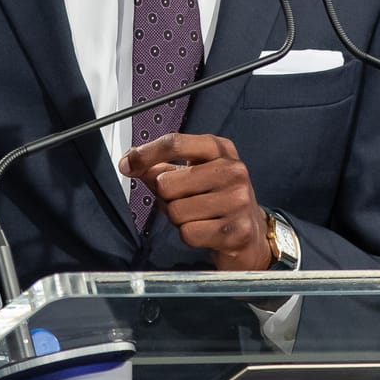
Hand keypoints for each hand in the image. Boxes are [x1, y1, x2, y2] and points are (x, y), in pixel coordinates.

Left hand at [119, 132, 272, 270]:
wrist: (251, 235)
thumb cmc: (217, 201)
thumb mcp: (192, 175)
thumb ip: (160, 167)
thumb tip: (131, 162)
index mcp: (220, 149)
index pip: (176, 143)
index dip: (146, 154)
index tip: (127, 164)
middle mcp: (233, 170)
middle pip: (168, 183)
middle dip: (166, 198)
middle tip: (183, 201)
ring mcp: (238, 200)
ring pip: (175, 211)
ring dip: (178, 219)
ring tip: (197, 217)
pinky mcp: (236, 231)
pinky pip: (188, 233)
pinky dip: (189, 236)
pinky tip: (205, 232)